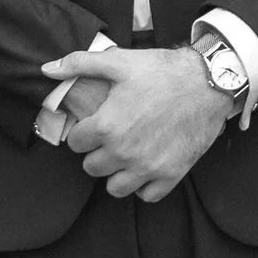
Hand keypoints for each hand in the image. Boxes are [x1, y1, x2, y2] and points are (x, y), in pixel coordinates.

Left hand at [42, 43, 229, 201]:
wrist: (210, 83)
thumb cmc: (164, 71)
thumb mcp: (119, 61)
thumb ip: (80, 64)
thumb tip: (47, 70)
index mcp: (106, 126)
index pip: (75, 143)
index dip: (83, 132)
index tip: (93, 125)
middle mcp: (124, 152)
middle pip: (92, 167)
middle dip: (97, 153)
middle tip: (110, 138)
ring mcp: (148, 167)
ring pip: (115, 188)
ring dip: (116, 173)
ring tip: (125, 157)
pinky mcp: (171, 174)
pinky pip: (147, 195)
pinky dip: (144, 186)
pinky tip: (146, 167)